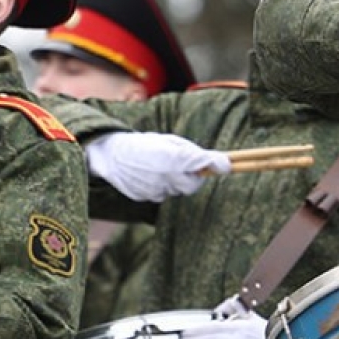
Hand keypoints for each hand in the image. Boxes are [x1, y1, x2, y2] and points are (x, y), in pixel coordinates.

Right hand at [85, 132, 230, 202]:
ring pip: (176, 190)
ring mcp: (155, 189)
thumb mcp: (170, 141)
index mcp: (171, 157)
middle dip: (193, 177)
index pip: (202, 163)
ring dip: (175, 180)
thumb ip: (194, 153)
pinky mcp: (146, 198)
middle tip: (185, 165)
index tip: (228, 164)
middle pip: (192, 185)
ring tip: (161, 166)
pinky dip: (162, 186)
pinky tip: (150, 175)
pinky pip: (163, 194)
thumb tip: (221, 164)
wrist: (111, 155)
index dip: (217, 164)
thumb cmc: (145, 144)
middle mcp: (164, 175)